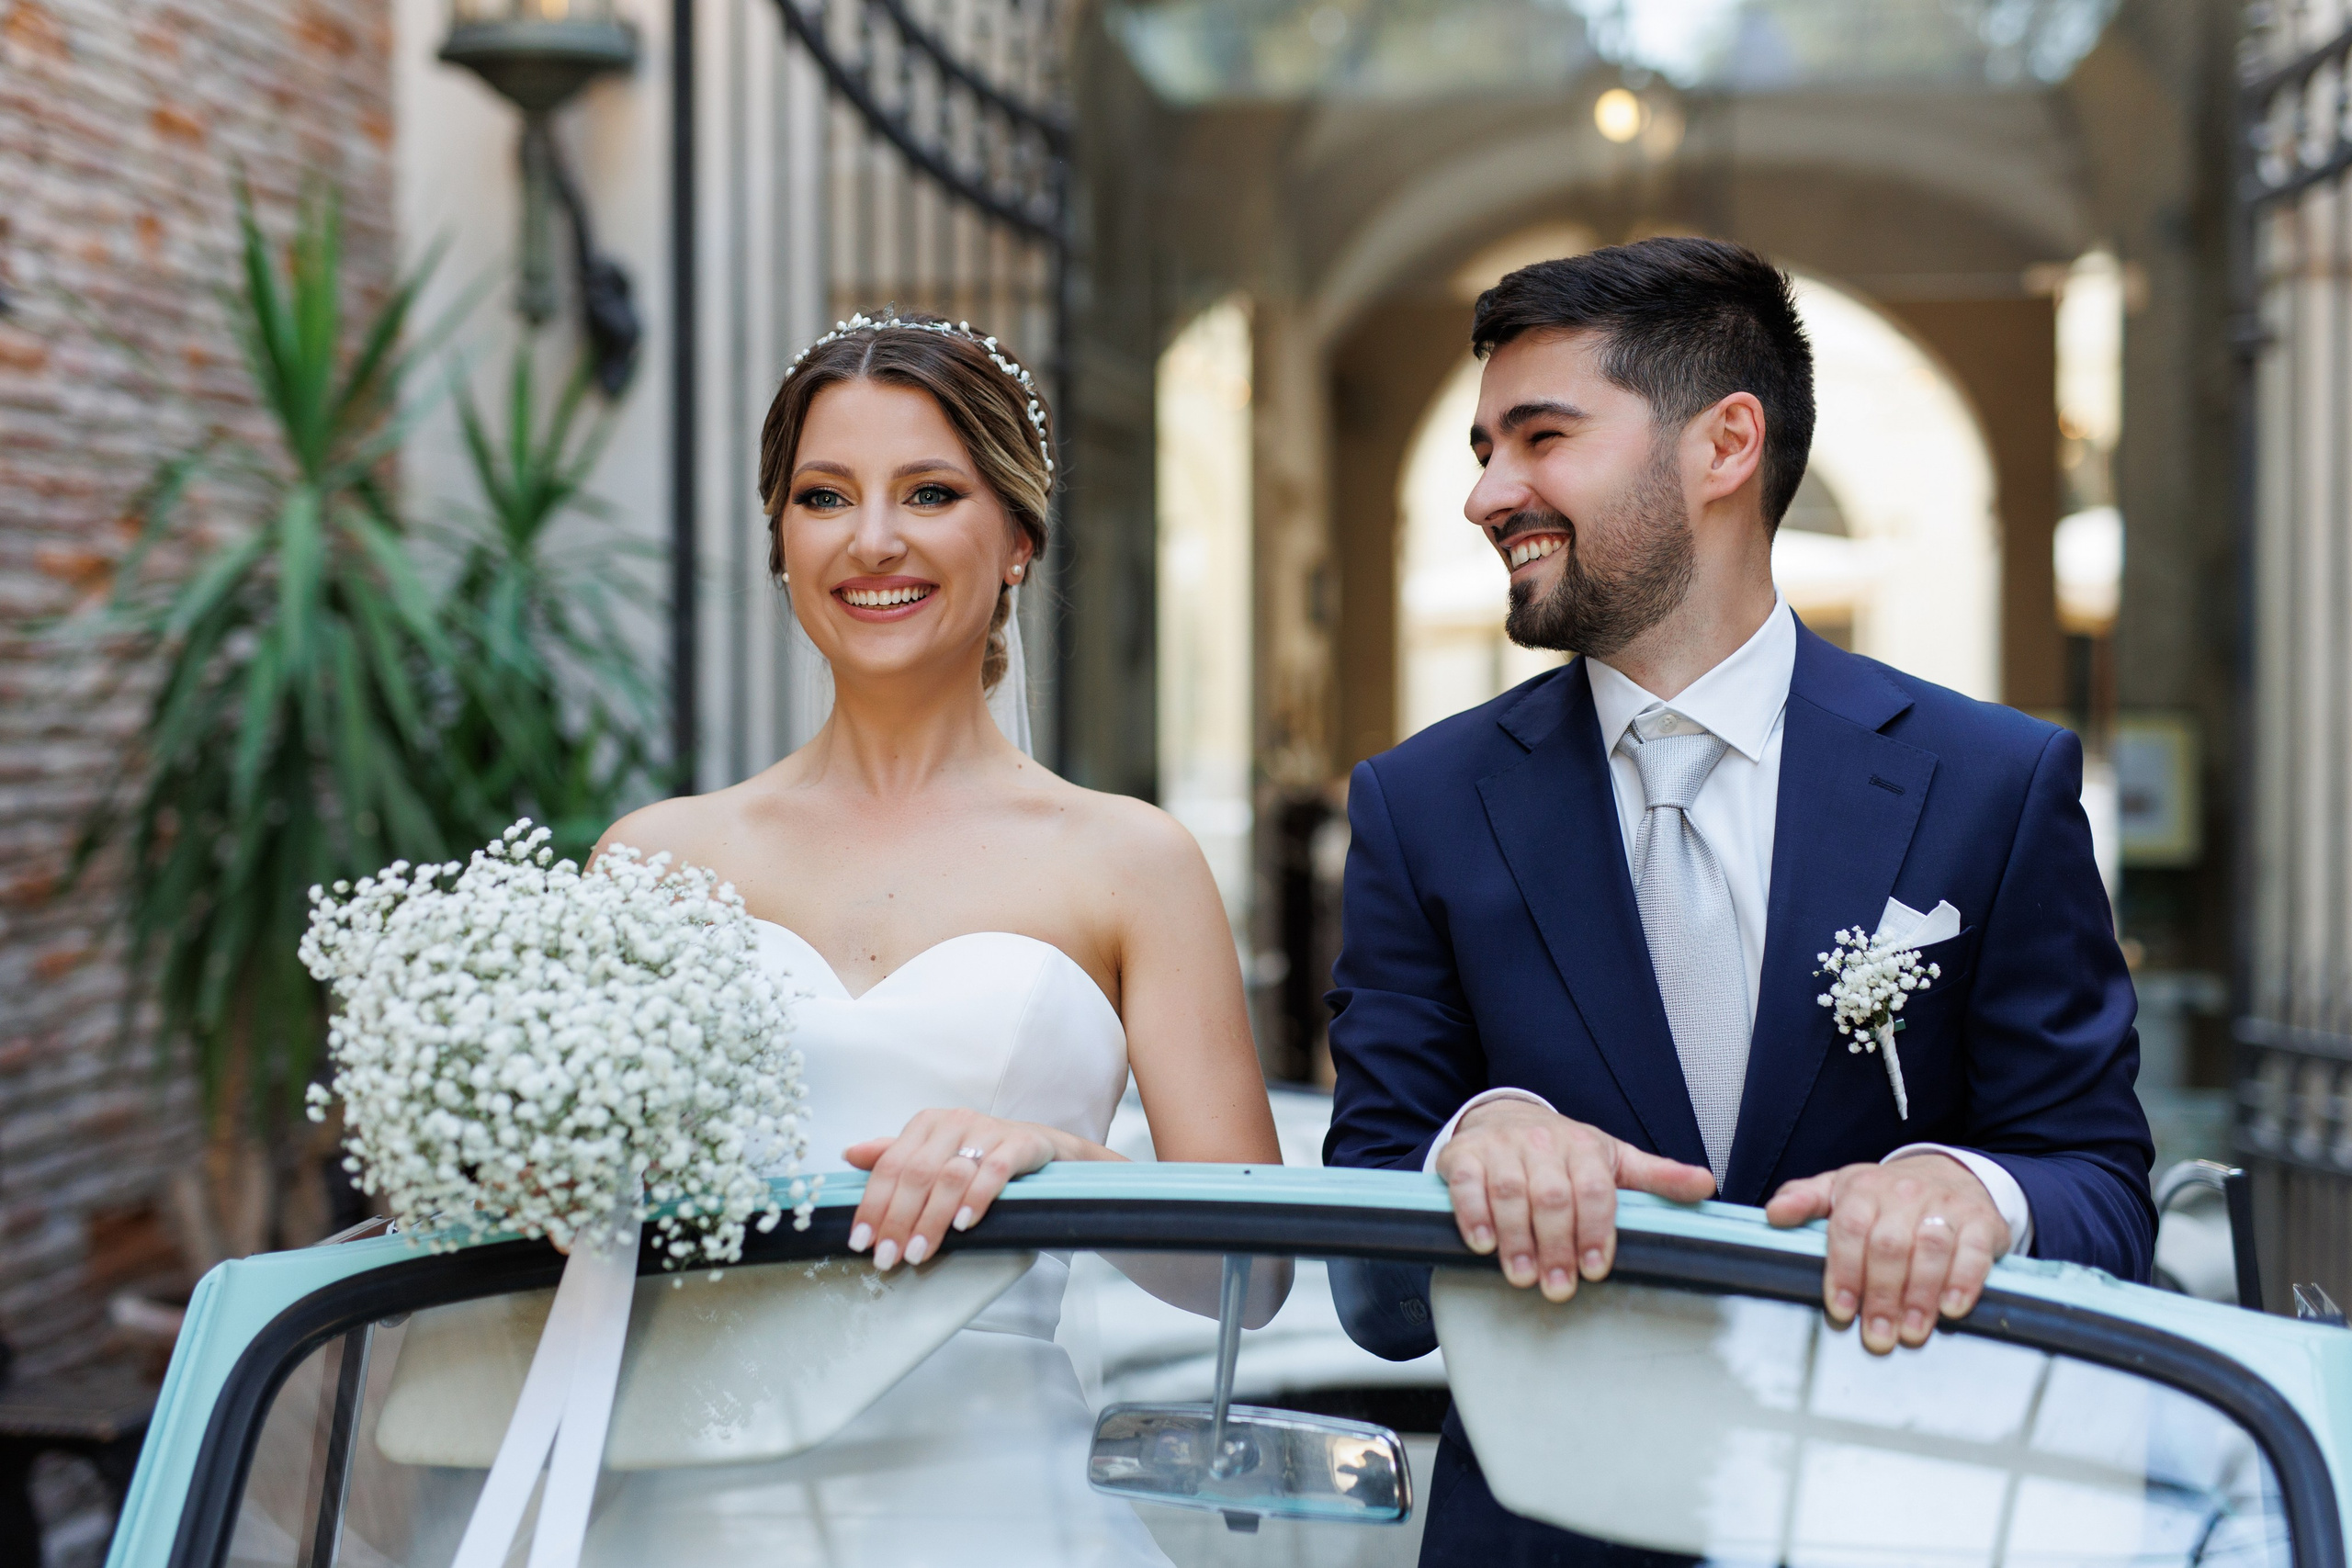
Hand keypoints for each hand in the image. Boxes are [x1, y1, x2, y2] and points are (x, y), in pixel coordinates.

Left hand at [842, 1109, 1064, 1270]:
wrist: (1035, 1144)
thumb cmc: (977, 1153)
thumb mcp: (933, 1151)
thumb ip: (893, 1155)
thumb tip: (849, 1154)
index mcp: (926, 1124)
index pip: (890, 1164)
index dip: (873, 1204)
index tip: (861, 1241)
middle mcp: (953, 1123)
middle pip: (918, 1173)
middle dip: (898, 1219)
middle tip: (888, 1256)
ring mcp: (987, 1132)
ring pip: (952, 1175)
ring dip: (931, 1218)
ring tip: (918, 1251)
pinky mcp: (1018, 1145)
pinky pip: (995, 1171)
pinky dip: (976, 1199)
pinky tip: (963, 1224)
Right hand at [1436, 1100, 1715, 1301]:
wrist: (1504, 1118)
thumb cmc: (1564, 1151)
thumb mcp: (1614, 1160)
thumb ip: (1657, 1178)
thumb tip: (1706, 1186)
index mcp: (1585, 1146)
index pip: (1595, 1189)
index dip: (1596, 1231)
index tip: (1595, 1268)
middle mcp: (1542, 1143)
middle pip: (1552, 1197)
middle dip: (1556, 1246)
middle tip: (1557, 1288)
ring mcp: (1500, 1147)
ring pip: (1510, 1193)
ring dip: (1516, 1239)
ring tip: (1522, 1276)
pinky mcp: (1463, 1155)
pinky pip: (1466, 1184)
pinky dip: (1473, 1214)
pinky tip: (1483, 1243)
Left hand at [1764, 1153, 2010, 1353]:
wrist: (1951, 1174)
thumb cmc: (1887, 1194)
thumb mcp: (1840, 1189)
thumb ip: (1804, 1200)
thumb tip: (1773, 1215)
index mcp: (1863, 1187)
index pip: (1849, 1230)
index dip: (1844, 1272)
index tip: (1842, 1311)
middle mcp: (1904, 1193)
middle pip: (1889, 1246)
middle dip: (1881, 1295)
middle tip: (1877, 1336)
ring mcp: (1945, 1205)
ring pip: (1930, 1250)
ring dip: (1919, 1296)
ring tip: (1910, 1333)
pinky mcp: (1981, 1222)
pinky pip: (1974, 1252)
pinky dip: (1963, 1282)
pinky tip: (1950, 1309)